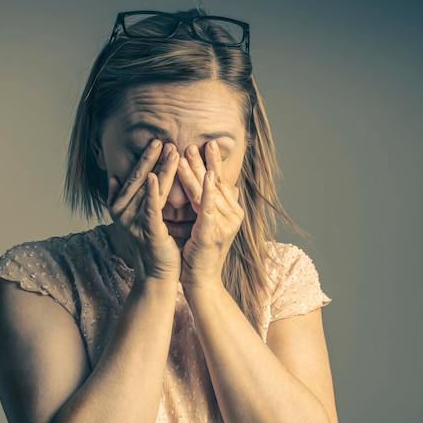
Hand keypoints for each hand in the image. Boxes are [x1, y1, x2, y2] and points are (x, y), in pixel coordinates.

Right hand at [107, 139, 181, 281]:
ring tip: (171, 150)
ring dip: (159, 168)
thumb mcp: (138, 217)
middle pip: (139, 180)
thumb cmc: (152, 245)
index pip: (134, 178)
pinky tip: (154, 176)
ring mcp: (133, 222)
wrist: (158, 275)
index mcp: (120, 207)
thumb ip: (128, 197)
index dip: (144, 159)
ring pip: (147, 190)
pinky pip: (150, 208)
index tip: (156, 141)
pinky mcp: (147, 231)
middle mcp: (122, 213)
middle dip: (151, 158)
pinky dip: (152, 192)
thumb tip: (113, 177)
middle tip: (162, 139)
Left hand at [177, 140, 243, 288]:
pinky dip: (206, 190)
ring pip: (209, 192)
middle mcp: (233, 216)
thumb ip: (220, 204)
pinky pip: (208, 207)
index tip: (207, 144)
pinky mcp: (212, 233)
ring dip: (199, 170)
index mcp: (232, 212)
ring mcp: (224, 225)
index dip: (213, 164)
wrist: (200, 281)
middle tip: (196, 142)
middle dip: (205, 161)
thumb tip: (232, 185)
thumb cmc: (201, 253)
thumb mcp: (211, 224)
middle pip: (216, 183)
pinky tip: (205, 176)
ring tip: (189, 152)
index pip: (221, 183)